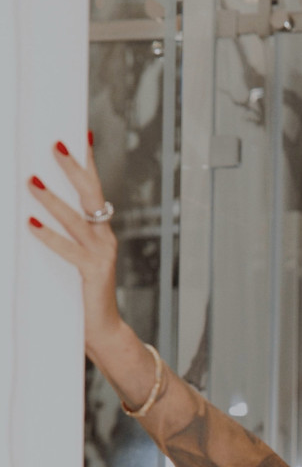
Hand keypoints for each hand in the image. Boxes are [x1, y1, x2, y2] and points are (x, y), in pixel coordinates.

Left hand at [27, 136, 124, 355]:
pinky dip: (48, 235)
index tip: (80, 135)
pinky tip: (30, 223)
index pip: (95, 190)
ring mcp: (102, 255)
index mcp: (102, 233)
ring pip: (76, 219)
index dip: (88, 162)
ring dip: (52, 199)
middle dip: (73, 168)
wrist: (104, 331)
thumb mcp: (76, 260)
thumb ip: (66, 237)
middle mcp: (106, 239)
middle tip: (55, 145)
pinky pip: (68, 249)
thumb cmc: (84, 296)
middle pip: (91, 195)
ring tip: (31, 181)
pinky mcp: (94, 272)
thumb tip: (33, 212)